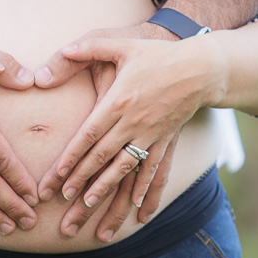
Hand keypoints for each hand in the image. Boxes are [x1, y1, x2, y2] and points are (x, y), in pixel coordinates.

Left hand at [35, 26, 224, 238]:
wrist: (201, 66)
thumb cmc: (157, 54)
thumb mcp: (121, 45)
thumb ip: (88, 48)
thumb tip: (61, 50)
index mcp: (118, 101)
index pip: (89, 135)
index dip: (72, 158)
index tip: (57, 177)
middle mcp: (134, 122)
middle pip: (102, 157)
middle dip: (81, 181)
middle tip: (64, 202)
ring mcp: (152, 134)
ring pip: (126, 169)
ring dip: (107, 191)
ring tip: (89, 208)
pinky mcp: (167, 140)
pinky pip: (155, 171)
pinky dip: (146, 192)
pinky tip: (138, 213)